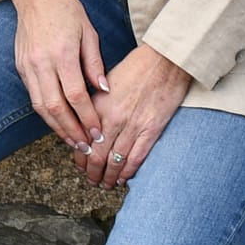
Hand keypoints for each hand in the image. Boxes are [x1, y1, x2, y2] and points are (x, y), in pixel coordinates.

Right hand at [8, 0, 108, 150]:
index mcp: (62, 53)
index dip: (87, 117)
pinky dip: (46, 114)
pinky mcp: (21, 67)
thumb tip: (104, 91)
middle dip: (72, 130)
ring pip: (41, 106)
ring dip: (57, 127)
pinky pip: (34, 97)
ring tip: (73, 140)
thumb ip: (95, 64)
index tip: (98, 131)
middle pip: (56, 107)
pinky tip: (58, 122)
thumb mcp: (89, 32)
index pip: (76, 95)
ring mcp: (28, 66)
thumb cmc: (66, 11)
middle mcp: (42, 63)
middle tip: (86, 145)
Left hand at [77, 43, 191, 188]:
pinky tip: (123, 179)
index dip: (79, 158)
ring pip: (115, 162)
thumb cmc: (136, 67)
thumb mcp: (107, 82)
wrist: (164, 60)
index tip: (80, 164)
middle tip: (91, 180)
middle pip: (97, 156)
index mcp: (98, 105)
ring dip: (108, 177)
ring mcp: (133, 126)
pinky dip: (128, 172)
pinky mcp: (152, 130)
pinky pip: (136, 158)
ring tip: (105, 184)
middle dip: (92, 173)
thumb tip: (87, 125)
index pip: (82, 140)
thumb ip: (96, 105)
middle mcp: (112, 119)